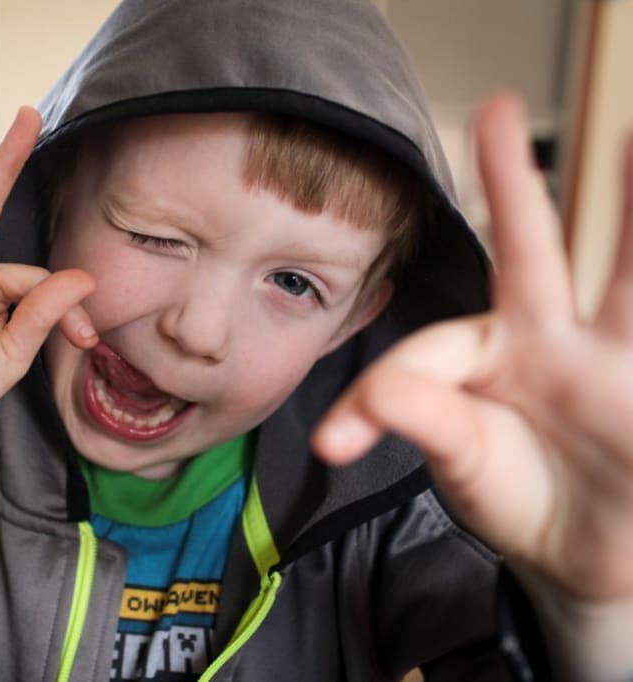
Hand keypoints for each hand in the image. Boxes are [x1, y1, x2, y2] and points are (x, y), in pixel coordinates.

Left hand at [313, 95, 632, 674]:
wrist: (583, 556)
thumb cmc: (514, 494)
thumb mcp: (460, 461)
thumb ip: (424, 420)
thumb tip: (378, 397)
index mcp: (488, 353)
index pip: (430, 352)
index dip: (382, 395)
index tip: (334, 444)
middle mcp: (550, 339)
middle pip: (532, 251)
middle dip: (512, 183)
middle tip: (494, 110)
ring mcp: (611, 359)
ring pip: (623, 277)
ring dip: (629, 218)